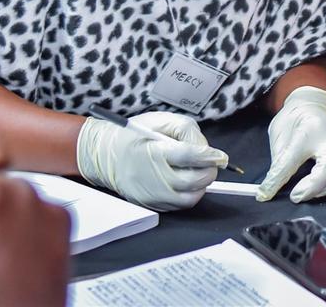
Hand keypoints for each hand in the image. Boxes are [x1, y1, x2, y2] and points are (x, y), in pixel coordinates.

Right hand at [76, 111, 226, 210]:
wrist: (104, 155)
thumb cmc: (134, 134)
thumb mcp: (160, 121)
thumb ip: (186, 130)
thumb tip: (207, 149)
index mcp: (153, 152)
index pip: (188, 157)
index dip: (209, 156)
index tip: (221, 156)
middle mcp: (152, 177)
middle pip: (194, 180)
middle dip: (209, 170)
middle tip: (209, 161)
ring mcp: (151, 194)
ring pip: (191, 197)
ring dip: (201, 184)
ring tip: (197, 170)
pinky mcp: (151, 204)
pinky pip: (180, 204)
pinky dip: (190, 193)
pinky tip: (186, 180)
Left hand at [257, 87, 325, 202]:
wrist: (313, 106)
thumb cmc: (294, 122)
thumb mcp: (278, 136)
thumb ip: (278, 164)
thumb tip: (268, 192)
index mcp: (307, 130)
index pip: (292, 159)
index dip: (277, 180)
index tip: (265, 194)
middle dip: (314, 187)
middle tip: (296, 195)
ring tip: (315, 193)